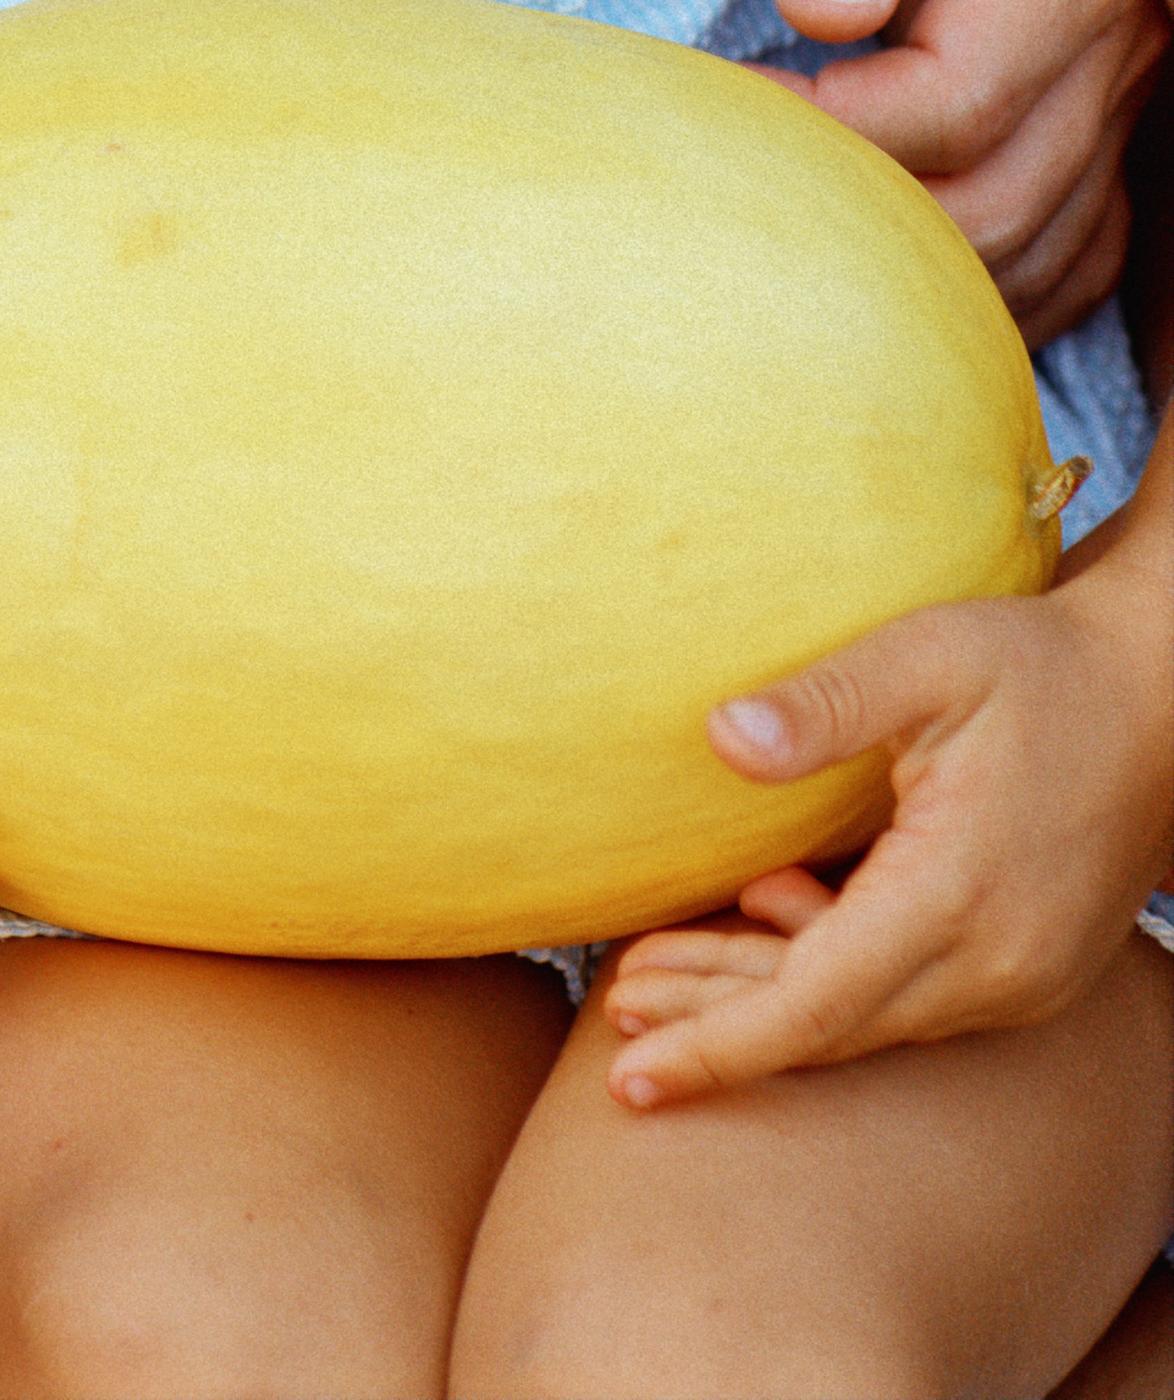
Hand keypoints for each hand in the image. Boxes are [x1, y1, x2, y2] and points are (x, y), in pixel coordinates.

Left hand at [600, 556, 1173, 1103]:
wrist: (1158, 695)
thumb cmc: (1039, 665)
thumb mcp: (925, 657)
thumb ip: (823, 701)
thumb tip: (720, 737)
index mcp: (956, 895)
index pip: (814, 1003)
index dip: (717, 1044)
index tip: (633, 1079)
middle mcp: (992, 962)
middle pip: (828, 1026)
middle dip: (716, 1029)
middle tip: (616, 1029)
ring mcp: (1017, 977)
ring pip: (864, 1018)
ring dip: (761, 1003)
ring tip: (653, 989)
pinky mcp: (1024, 967)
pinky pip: (905, 997)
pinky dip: (825, 979)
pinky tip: (761, 926)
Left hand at [764, 0, 1164, 340]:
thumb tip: (824, 4)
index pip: (957, 99)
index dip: (829, 136)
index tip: (718, 114)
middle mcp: (1129, 13)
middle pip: (1005, 195)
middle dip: (862, 221)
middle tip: (730, 191)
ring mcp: (1125, 62)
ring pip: (1047, 238)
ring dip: (920, 266)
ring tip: (784, 227)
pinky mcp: (1099, 89)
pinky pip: (1076, 233)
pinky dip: (989, 272)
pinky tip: (885, 258)